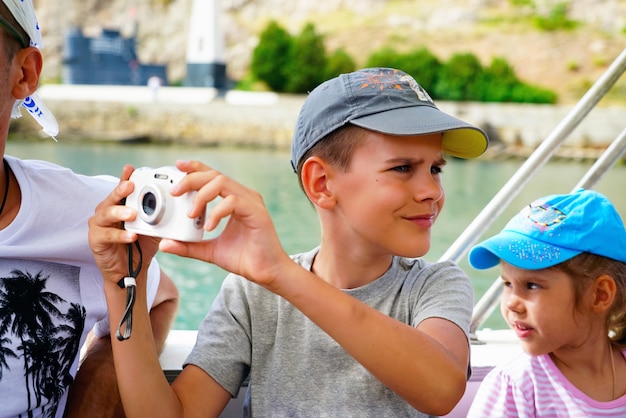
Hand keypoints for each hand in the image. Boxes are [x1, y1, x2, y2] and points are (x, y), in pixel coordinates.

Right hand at [88, 165, 160, 286]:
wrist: (130, 270)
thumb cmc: (140, 245)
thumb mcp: (153, 228)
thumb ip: (161, 216)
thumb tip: (179, 206)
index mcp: (120, 205)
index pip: (123, 189)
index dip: (126, 178)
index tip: (131, 169)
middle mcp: (107, 211)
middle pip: (112, 197)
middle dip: (121, 190)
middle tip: (130, 186)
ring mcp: (99, 224)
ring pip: (106, 213)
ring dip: (120, 212)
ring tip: (132, 214)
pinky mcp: (95, 239)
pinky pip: (107, 235)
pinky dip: (120, 235)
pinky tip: (130, 236)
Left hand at [159, 160, 291, 288]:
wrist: (266, 273)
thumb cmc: (244, 258)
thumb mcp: (209, 251)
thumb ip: (188, 246)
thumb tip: (165, 244)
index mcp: (235, 199)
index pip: (213, 175)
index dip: (196, 168)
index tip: (177, 166)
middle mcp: (244, 196)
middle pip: (214, 175)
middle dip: (192, 179)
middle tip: (176, 193)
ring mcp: (251, 202)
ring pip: (222, 183)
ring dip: (202, 196)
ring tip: (190, 214)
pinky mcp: (257, 212)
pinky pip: (233, 202)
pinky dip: (216, 212)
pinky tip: (208, 227)